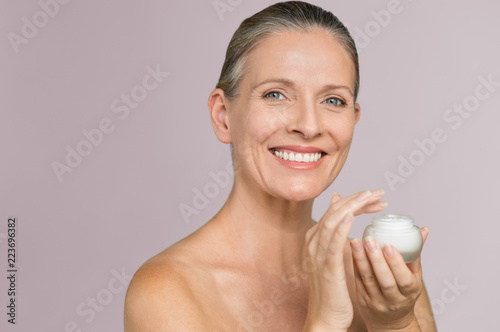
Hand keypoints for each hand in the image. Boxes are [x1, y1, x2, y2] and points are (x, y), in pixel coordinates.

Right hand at [303, 190, 386, 330]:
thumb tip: (344, 216)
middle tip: (377, 193)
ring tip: (370, 197)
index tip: (373, 197)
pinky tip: (353, 217)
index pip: (334, 211)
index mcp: (315, 239)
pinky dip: (341, 226)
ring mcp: (318, 254)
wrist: (325, 316)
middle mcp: (314, 242)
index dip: (354, 200)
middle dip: (356, 199)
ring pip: (332, 221)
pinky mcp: (326, 266)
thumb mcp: (334, 259)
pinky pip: (332, 242)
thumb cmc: (332, 289)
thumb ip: (337, 237)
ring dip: (351, 206)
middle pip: (333, 211)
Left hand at [350, 228, 429, 330]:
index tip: (388, 245)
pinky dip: (354, 265)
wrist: (391, 322)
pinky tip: (352, 251)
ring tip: (356, 241)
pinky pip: (357, 280)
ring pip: (368, 279)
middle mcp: (393, 299)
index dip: (396, 263)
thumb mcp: (414, 277)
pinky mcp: (362, 299)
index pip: (404, 279)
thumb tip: (423, 230)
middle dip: (376, 259)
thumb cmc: (404, 294)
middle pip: (384, 280)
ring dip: (361, 259)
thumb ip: (415, 253)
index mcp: (409, 292)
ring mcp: (376, 301)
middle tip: (369, 239)